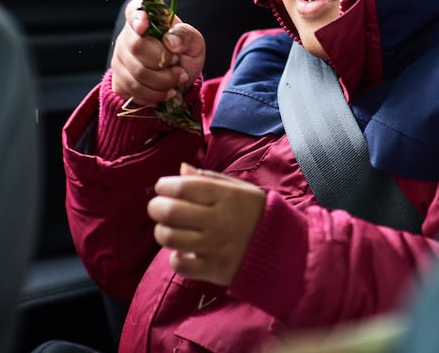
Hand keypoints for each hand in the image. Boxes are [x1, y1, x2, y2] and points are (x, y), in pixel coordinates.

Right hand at [110, 0, 206, 106]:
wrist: (178, 82)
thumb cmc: (184, 56)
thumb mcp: (195, 43)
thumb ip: (186, 36)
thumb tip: (169, 40)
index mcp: (147, 19)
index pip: (133, 10)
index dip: (136, 17)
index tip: (144, 25)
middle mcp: (127, 36)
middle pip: (137, 46)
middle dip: (163, 60)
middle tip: (177, 63)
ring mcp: (119, 59)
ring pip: (136, 73)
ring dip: (163, 81)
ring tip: (177, 78)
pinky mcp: (118, 80)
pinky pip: (133, 90)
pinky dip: (155, 94)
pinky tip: (165, 91)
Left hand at [147, 163, 266, 285]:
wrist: (282, 248)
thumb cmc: (255, 213)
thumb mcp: (240, 189)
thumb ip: (209, 178)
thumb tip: (180, 169)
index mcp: (226, 196)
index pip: (183, 187)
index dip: (165, 185)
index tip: (163, 187)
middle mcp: (219, 220)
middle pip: (170, 211)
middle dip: (156, 207)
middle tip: (159, 208)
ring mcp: (215, 246)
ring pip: (169, 237)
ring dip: (163, 231)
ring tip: (171, 229)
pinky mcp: (213, 269)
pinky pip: (179, 264)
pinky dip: (176, 257)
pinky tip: (185, 251)